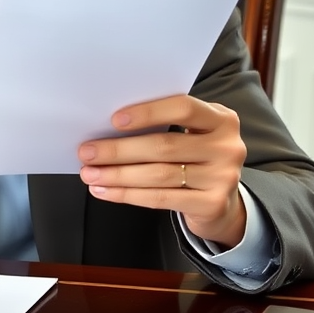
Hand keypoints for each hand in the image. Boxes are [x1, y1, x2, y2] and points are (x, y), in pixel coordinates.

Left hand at [78, 95, 247, 246]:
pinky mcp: (211, 204)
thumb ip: (163, 127)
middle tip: (87, 152)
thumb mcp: (191, 135)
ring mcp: (222, 177)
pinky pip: (161, 198)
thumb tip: (107, 130)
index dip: (148, 113)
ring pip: (159, 174)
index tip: (113, 121)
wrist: (220, 202)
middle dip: (119, 149)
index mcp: (221, 119)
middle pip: (164, 146)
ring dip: (118, 174)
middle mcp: (227, 146)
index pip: (183, 108)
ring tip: (90, 174)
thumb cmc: (194, 159)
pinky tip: (105, 191)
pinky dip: (128, 195)